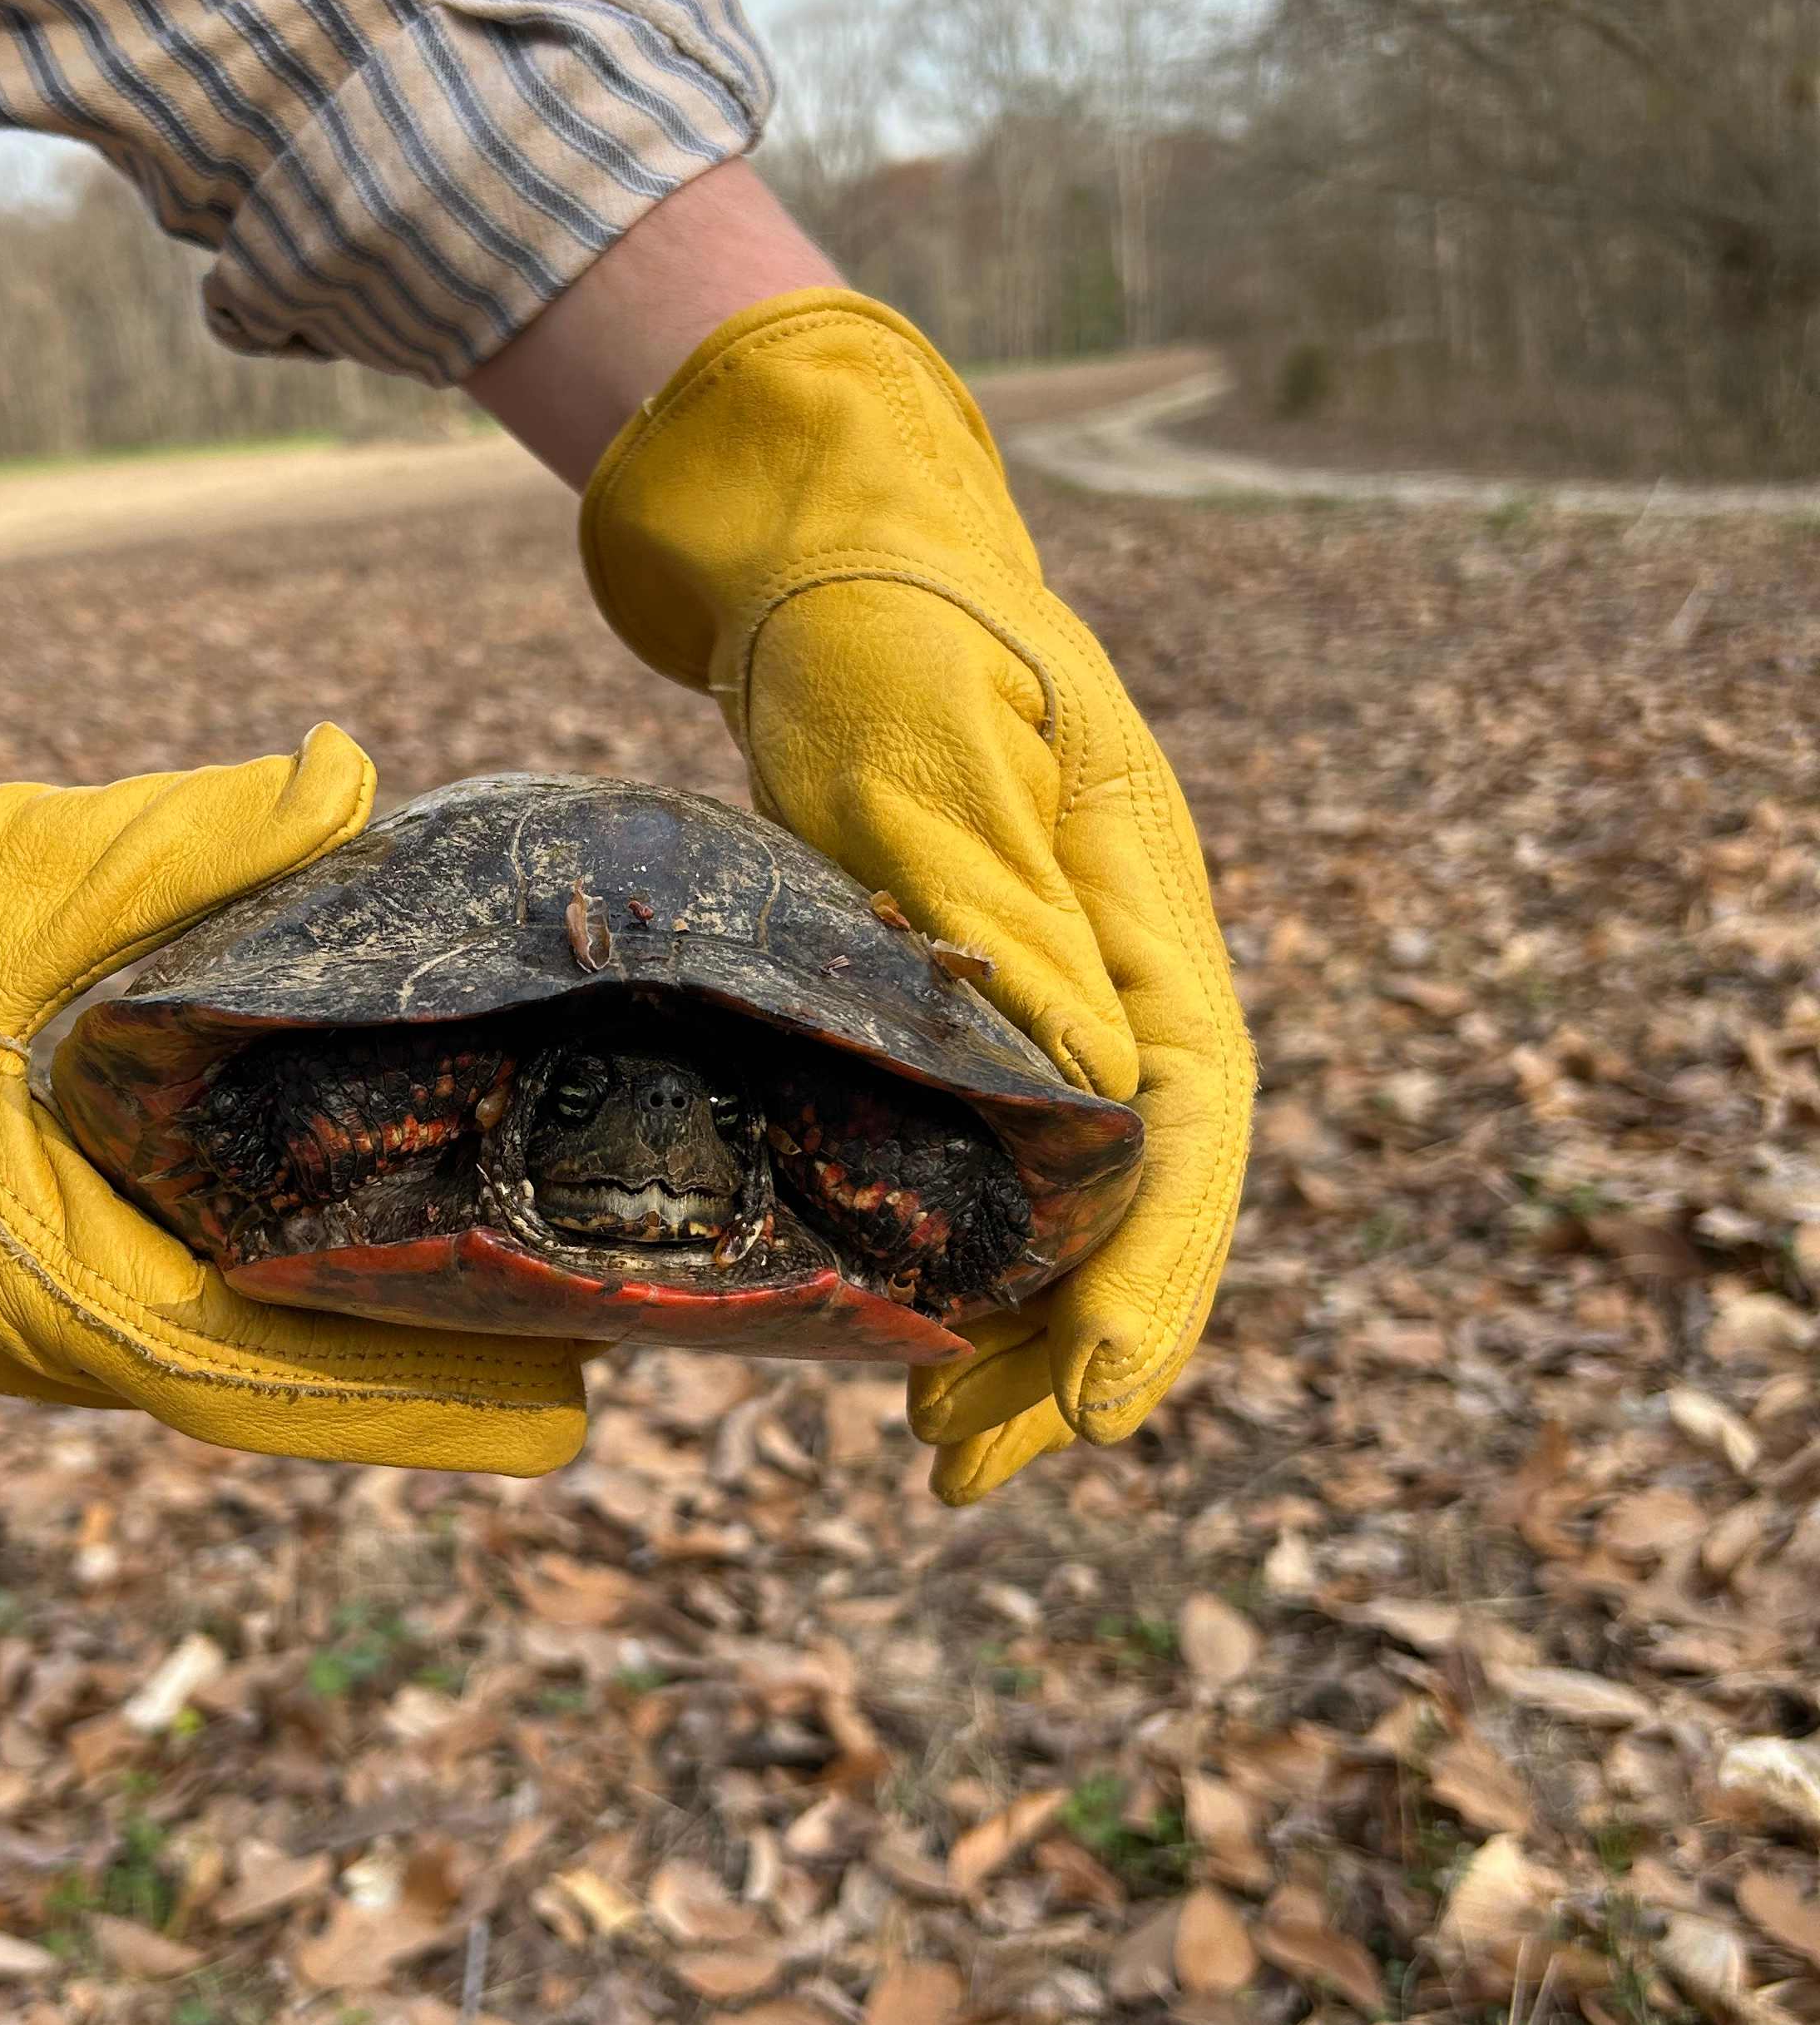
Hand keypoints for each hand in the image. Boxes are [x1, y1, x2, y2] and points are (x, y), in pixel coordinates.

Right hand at [0, 686, 585, 1473]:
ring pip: (217, 1348)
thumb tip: (351, 784)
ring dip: (347, 1332)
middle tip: (585, 1334)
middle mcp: (37, 1324)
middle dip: (416, 1365)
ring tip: (504, 1293)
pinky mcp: (2, 1263)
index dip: (417, 1396)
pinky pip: (160, 1299)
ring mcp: (14, 1306)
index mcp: (38, 1273)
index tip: (559, 1406)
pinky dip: (264, 1286)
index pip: (264, 1374)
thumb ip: (191, 842)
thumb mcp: (8, 867)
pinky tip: (352, 1236)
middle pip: (266, 1377)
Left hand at [579, 288, 1251, 1499]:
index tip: (1099, 1396)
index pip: (1185, 1117)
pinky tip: (902, 1336)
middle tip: (977, 1471)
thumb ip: (996, 903)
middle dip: (1078, 1341)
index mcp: (1145, 902)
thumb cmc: (886, 625)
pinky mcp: (974, 1000)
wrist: (839, 554)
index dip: (1152, 1269)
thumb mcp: (928, 746)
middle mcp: (1119, 963)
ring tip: (941, 1456)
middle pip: (1137, 1190)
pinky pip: (993, 1155)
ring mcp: (1053, 987)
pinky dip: (963, 1253)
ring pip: (1065, 1193)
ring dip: (1013, 1326)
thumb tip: (1075, 1088)